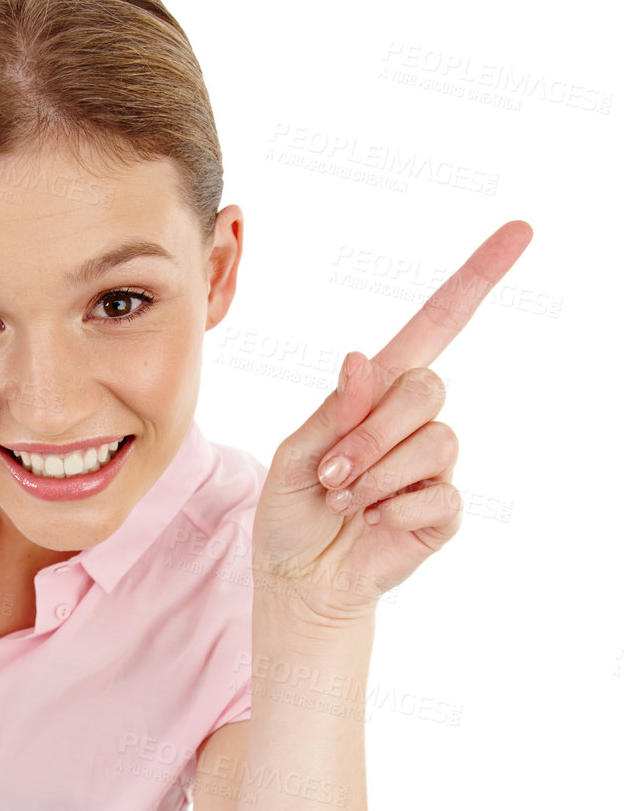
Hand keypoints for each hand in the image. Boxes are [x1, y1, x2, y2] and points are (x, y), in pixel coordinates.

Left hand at [250, 220, 534, 629]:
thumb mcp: (294, 454)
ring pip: (435, 442)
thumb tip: (360, 360)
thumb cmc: (291, 511)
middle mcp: (413, 422)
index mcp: (377, 393)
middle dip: (372, 434)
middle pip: (427, 387)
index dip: (476, 278)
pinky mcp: (444, 511)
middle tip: (332, 474)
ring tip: (346, 501)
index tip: (519, 232)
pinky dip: (395, 512)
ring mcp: (433, 466)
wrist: (298, 578)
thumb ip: (332, 412)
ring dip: (378, 476)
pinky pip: (440, 496)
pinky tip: (373, 524)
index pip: (436, 326)